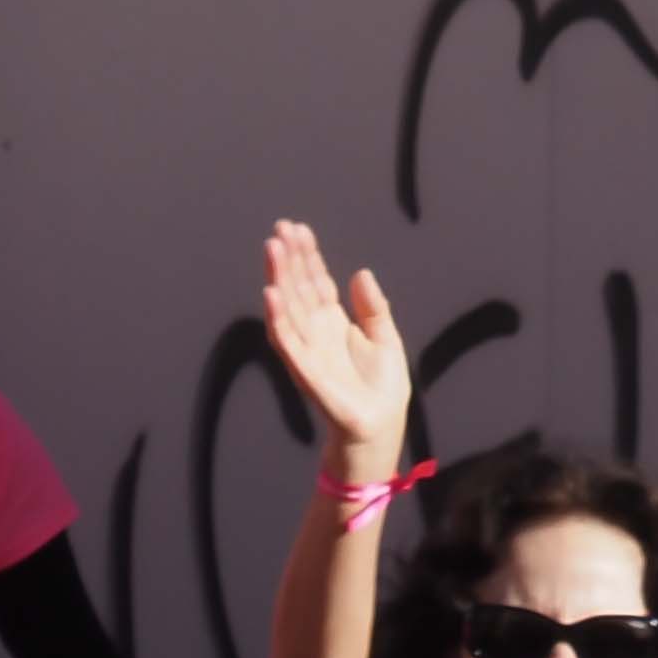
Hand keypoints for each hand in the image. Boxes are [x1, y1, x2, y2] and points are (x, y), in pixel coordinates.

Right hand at [260, 219, 412, 475]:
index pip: (315, 281)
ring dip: (278, 278)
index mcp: (334, 322)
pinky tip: (271, 294)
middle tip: (280, 229)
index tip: (296, 229)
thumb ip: (373, 307)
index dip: (306, 255)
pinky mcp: (306, 371)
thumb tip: (360, 273)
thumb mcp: (386, 338)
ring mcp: (308, 350)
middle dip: (289, 258)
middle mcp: (315, 332)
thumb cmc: (381, 389)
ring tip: (272, 249)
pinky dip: (277, 318)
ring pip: (288, 307)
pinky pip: (287, 341)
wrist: (379, 428)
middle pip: (298, 287)